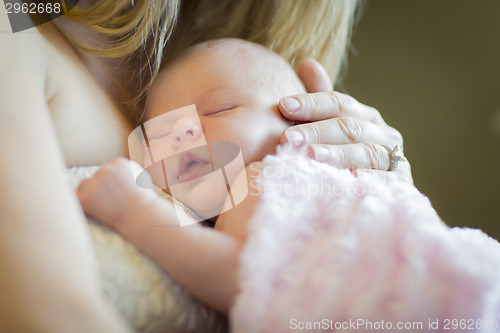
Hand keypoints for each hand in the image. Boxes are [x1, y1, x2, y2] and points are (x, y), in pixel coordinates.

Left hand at [77, 157, 155, 227]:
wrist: (142, 216)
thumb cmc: (144, 202)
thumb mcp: (140, 178)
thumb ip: (126, 172)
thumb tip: (117, 173)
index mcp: (119, 163)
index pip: (106, 170)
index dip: (109, 183)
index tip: (116, 194)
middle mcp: (105, 169)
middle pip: (95, 177)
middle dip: (100, 189)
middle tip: (111, 202)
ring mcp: (95, 183)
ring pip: (84, 186)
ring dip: (90, 195)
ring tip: (105, 207)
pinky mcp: (86, 197)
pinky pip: (76, 199)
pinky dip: (81, 205)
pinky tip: (92, 210)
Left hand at [278, 58, 411, 182]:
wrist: (372, 195)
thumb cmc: (344, 157)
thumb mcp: (331, 128)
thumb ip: (320, 100)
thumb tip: (308, 63)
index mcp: (366, 117)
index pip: (338, 104)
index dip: (311, 103)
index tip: (283, 105)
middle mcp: (383, 135)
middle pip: (349, 128)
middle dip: (316, 131)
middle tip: (288, 137)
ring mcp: (394, 160)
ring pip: (365, 153)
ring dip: (337, 154)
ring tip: (310, 156)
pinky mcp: (401, 186)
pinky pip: (383, 182)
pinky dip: (366, 180)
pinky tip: (345, 181)